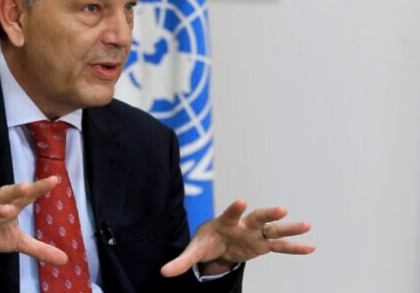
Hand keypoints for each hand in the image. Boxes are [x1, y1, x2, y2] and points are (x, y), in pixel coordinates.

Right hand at [0, 176, 66, 265]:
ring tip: (7, 210)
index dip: (38, 188)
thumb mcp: (17, 241)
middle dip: (15, 191)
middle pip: (5, 195)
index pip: (26, 196)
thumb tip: (66, 259)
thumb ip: (40, 248)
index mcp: (9, 207)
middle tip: (27, 186)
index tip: (55, 180)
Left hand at [161, 199, 315, 276]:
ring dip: (289, 228)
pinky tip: (311, 247)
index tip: (242, 201)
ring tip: (307, 225)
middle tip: (282, 209)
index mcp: (225, 223)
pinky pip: (280, 247)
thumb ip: (181, 262)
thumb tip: (163, 273)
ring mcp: (255, 234)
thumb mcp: (194, 251)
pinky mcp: (263, 245)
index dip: (235, 208)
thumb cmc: (206, 242)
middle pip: (257, 217)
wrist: (217, 241)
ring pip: (274, 230)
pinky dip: (295, 248)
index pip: (230, 214)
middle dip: (268, 214)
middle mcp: (243, 225)